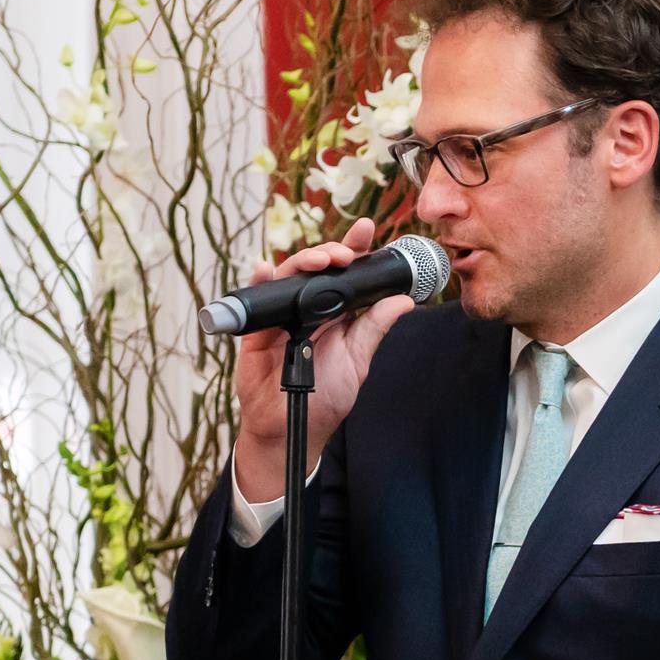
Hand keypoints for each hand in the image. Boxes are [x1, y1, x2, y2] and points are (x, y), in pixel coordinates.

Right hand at [232, 217, 415, 501]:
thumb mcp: (357, 361)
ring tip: (321, 260)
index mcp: (335, 313)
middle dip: (331, 252)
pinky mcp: (258, 330)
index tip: (367, 229)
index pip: (346, 274)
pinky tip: (266, 269)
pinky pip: (256, 301)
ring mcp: (282, 316)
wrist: (294, 430)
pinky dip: (260, 282)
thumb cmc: (325, 397)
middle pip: (316, 268)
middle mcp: (308, 308)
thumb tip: (403, 300)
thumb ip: (374, 329)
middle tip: (346, 254)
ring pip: (289, 277)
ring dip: (303, 262)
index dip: (355, 249)